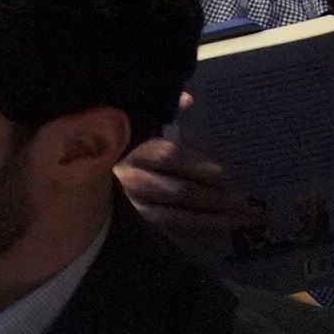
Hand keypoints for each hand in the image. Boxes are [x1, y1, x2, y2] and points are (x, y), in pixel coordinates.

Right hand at [119, 106, 255, 244]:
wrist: (90, 195)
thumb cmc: (123, 157)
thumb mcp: (136, 133)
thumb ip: (162, 116)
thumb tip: (188, 99)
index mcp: (130, 152)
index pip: (170, 156)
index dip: (200, 165)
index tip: (226, 174)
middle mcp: (128, 180)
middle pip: (178, 190)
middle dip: (215, 197)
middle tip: (242, 201)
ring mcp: (131, 209)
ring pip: (177, 217)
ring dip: (213, 219)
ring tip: (239, 219)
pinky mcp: (136, 229)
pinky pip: (172, 234)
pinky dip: (198, 233)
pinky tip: (219, 231)